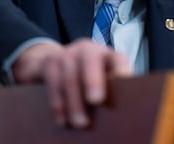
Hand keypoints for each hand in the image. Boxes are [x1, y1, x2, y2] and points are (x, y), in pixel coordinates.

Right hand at [11, 38, 131, 127]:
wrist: (56, 61)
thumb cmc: (88, 78)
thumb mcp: (102, 78)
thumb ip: (111, 89)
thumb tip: (121, 109)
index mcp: (107, 55)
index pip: (117, 59)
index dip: (120, 70)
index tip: (122, 82)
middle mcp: (88, 49)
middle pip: (90, 62)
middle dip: (93, 81)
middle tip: (96, 100)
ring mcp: (68, 54)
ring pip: (70, 77)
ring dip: (74, 102)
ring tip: (80, 123)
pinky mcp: (51, 62)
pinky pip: (53, 83)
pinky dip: (58, 103)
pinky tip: (62, 120)